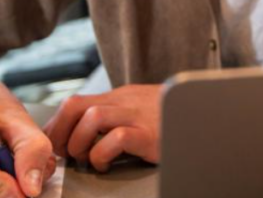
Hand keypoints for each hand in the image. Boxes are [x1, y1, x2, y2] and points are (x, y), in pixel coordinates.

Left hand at [43, 84, 161, 171]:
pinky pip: (117, 137)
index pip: (74, 102)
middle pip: (75, 104)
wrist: (206, 114)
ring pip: (92, 117)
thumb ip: (117, 117)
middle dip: (61, 132)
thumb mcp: (141, 111)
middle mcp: (125, 102)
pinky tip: (107, 164)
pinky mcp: (150, 134)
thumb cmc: (172, 119)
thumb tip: (85, 133)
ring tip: (88, 159)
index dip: (57, 126)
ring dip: (80, 142)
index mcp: (120, 97)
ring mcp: (138, 116)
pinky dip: (103, 154)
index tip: (56, 146)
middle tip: (65, 154)